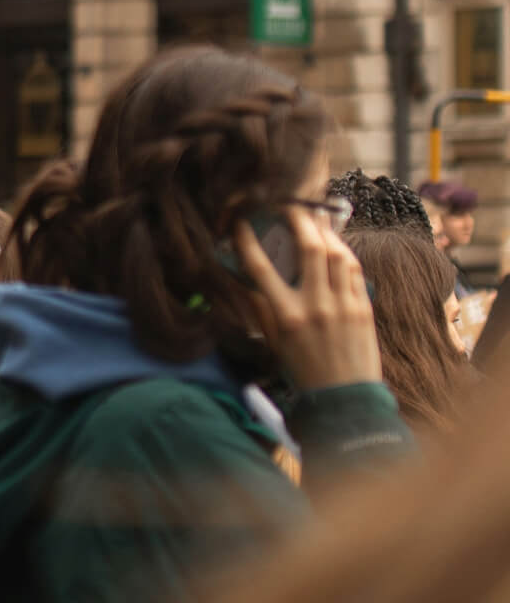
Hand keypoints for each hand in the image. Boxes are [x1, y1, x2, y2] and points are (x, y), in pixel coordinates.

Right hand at [233, 207, 380, 391]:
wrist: (345, 398)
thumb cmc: (302, 370)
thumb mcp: (273, 341)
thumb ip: (261, 307)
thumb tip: (246, 276)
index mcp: (286, 316)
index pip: (261, 268)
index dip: (246, 240)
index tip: (239, 223)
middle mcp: (315, 306)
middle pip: (310, 248)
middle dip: (299, 219)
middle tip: (290, 204)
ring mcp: (344, 305)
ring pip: (337, 253)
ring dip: (325, 230)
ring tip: (315, 217)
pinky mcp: (364, 307)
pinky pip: (353, 269)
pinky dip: (343, 251)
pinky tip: (335, 243)